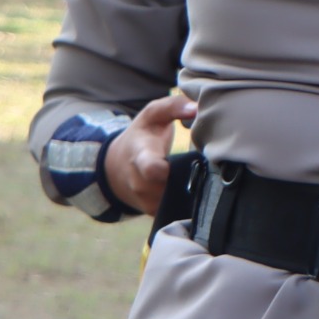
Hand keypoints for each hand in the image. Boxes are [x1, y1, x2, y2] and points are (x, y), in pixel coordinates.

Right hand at [104, 90, 196, 215]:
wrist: (116, 166)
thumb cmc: (142, 135)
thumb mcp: (152, 115)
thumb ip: (173, 106)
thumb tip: (196, 108)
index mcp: (142, 156)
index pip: (151, 168)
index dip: (165, 169)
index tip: (182, 163)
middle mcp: (141, 183)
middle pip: (168, 188)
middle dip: (188, 178)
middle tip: (202, 165)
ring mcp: (147, 201)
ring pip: (175, 201)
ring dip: (190, 189)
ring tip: (196, 173)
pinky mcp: (155, 212)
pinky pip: (176, 211)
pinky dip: (187, 200)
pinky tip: (192, 186)